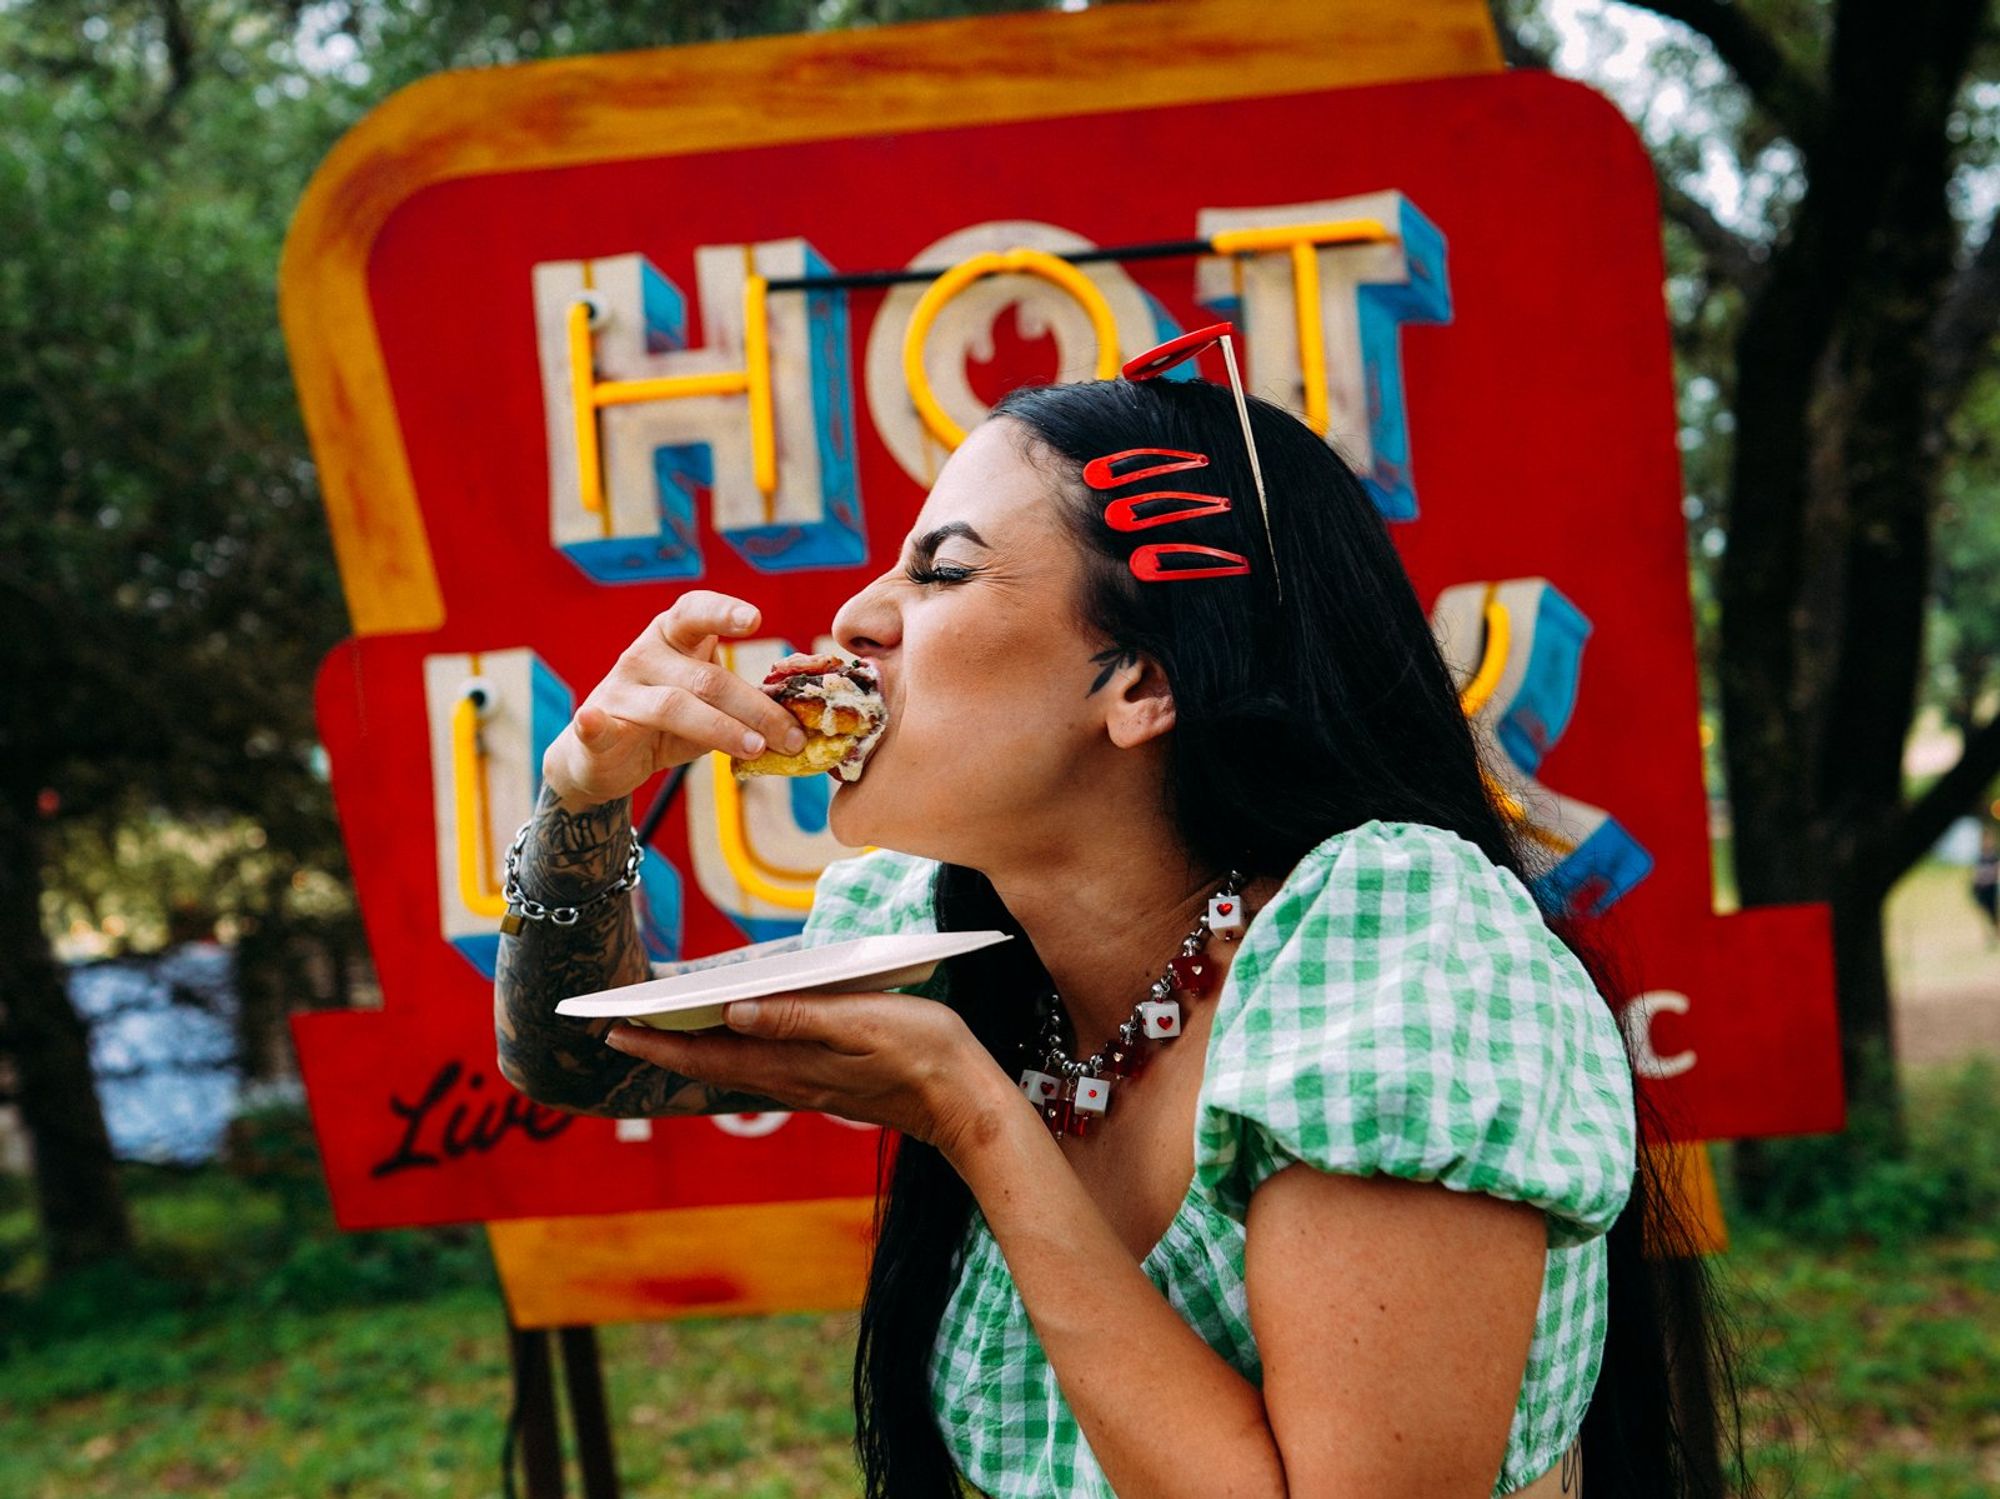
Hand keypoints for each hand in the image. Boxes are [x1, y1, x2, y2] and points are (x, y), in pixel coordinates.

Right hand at [541, 590, 811, 811]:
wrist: (602, 757)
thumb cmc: (668, 723)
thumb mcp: (710, 707)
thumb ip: (744, 705)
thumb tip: (804, 721)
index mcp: (673, 636)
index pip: (696, 611)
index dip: (723, 612)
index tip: (755, 620)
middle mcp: (644, 654)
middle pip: (707, 678)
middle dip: (756, 709)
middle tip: (792, 736)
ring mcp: (619, 689)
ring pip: (674, 706)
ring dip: (722, 730)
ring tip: (758, 749)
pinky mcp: (594, 726)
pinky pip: (595, 724)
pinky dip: (594, 724)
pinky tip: (592, 722)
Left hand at [602, 990, 1020, 1159]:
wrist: (967, 1105)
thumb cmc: (925, 1054)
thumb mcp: (864, 1022)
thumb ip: (799, 1016)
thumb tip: (732, 1010)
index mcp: (792, 1064)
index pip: (708, 1052)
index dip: (658, 1039)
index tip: (613, 1027)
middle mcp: (790, 1080)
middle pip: (711, 1063)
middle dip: (663, 1045)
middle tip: (617, 1027)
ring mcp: (808, 1085)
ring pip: (734, 1068)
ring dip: (693, 1050)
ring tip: (660, 1029)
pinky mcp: (826, 1082)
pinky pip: (761, 1069)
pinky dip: (731, 1054)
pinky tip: (729, 1040)